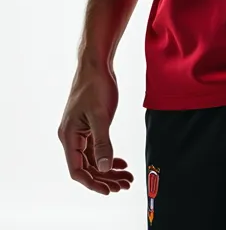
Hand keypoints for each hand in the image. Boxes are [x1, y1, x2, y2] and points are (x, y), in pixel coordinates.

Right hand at [57, 63, 132, 194]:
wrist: (97, 64)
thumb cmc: (95, 85)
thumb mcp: (101, 115)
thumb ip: (103, 142)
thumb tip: (104, 168)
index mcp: (69, 136)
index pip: (77, 170)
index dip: (93, 183)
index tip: (109, 190)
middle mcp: (72, 137)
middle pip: (87, 168)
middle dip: (105, 179)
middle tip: (124, 185)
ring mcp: (80, 133)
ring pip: (93, 160)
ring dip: (109, 170)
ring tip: (127, 178)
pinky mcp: (89, 127)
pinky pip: (97, 149)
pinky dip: (109, 157)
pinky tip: (121, 163)